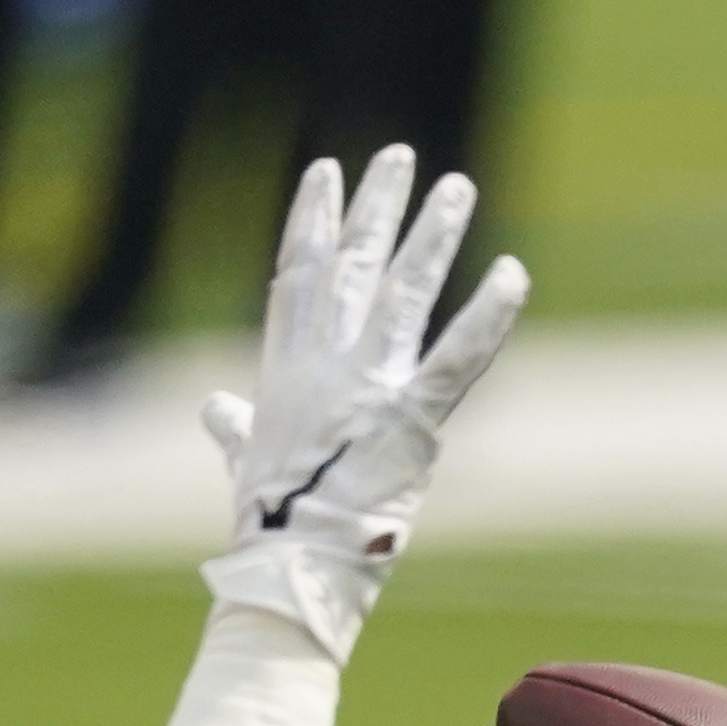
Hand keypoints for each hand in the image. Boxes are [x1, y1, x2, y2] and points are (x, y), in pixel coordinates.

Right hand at [197, 144, 528, 660]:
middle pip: (351, 264)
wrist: (290, 569)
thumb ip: (231, 427)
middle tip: (399, 156)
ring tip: (458, 187)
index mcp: (285, 371)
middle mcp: (324, 365)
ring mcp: (368, 387)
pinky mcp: (412, 418)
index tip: (325, 172)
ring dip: (433, 236)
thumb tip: (213, 410)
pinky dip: (489, 315)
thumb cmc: (268, 526)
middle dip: (376, 207)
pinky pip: (459, 357)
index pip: (297, 274)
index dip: (313, 220)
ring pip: (404, 292)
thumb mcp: (243, 462)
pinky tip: (513, 272)